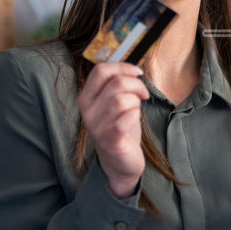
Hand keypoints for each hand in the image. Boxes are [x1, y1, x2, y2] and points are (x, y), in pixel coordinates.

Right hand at [78, 60, 149, 198]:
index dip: (123, 67)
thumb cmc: (120, 128)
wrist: (120, 162)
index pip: (100, 71)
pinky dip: (136, 115)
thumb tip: (133, 69)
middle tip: (143, 94)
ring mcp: (96, 127)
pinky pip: (126, 118)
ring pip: (123, 99)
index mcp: (86, 98)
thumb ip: (118, 85)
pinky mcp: (109, 140)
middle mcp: (87, 111)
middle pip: (117, 83)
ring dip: (137, 101)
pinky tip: (134, 120)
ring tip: (138, 109)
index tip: (137, 73)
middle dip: (136, 85)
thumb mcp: (115, 102)